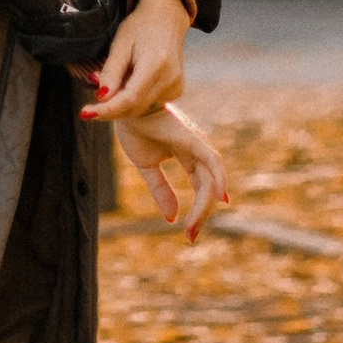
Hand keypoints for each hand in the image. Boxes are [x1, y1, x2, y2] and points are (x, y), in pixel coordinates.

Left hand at [83, 0, 190, 121]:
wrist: (166, 19)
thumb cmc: (141, 27)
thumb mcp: (120, 44)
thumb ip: (112, 72)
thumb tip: (102, 98)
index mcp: (156, 64)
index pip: (130, 98)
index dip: (107, 109)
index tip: (86, 113)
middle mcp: (170, 79)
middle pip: (134, 107)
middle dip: (110, 107)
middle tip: (93, 96)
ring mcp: (175, 87)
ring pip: (139, 108)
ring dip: (120, 102)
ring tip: (114, 79)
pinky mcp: (175, 91)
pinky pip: (147, 103)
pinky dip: (132, 99)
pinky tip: (129, 81)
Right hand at [112, 101, 228, 240]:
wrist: (122, 105)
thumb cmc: (136, 129)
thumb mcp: (147, 166)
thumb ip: (160, 190)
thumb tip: (171, 217)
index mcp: (189, 156)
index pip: (201, 187)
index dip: (199, 210)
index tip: (190, 235)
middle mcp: (197, 149)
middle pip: (208, 187)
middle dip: (201, 213)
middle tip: (191, 237)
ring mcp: (196, 143)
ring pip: (211, 179)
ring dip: (206, 204)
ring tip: (193, 227)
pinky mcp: (191, 138)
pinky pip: (212, 161)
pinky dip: (219, 179)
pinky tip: (220, 198)